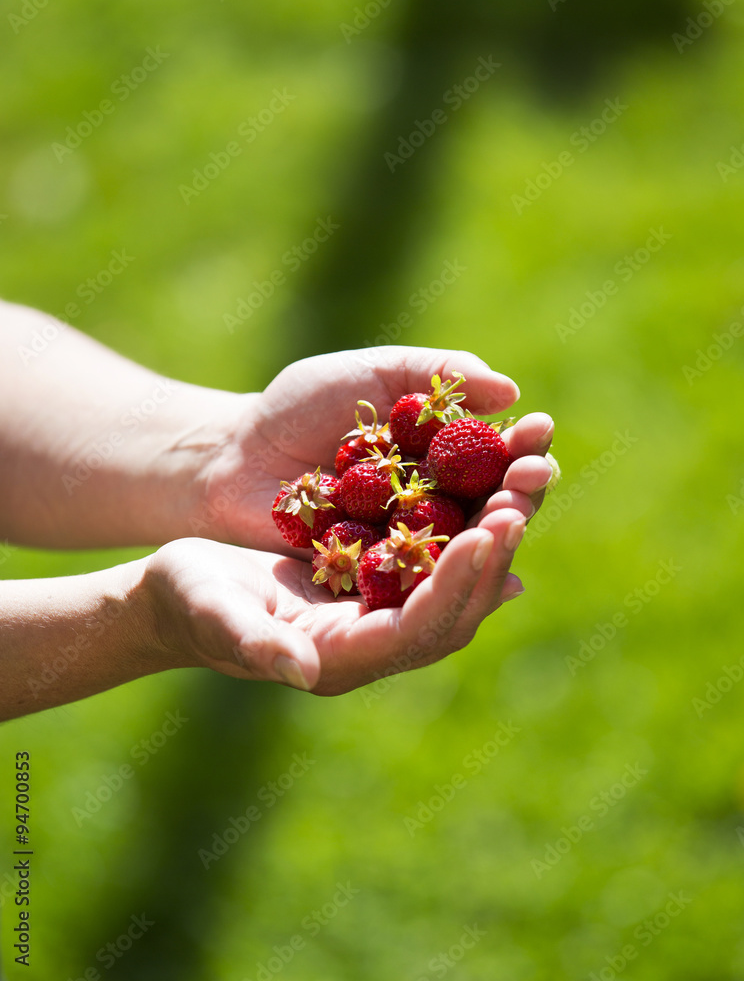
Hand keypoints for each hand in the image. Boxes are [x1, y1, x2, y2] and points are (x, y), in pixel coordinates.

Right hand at [144, 508, 529, 695]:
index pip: (417, 628)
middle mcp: (375, 641)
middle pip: (456, 609)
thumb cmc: (188, 601)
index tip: (485, 532)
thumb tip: (304, 672)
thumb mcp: (212, 613)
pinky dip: (472, 528)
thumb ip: (253, 644)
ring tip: (523, 480)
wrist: (185, 594)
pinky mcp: (381, 585)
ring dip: (495, 536)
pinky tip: (497, 492)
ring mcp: (383, 615)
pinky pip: (441, 562)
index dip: (455, 585)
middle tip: (523, 497)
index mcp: (341, 656)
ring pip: (459, 584)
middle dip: (493, 556)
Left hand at [197, 347, 554, 553]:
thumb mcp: (370, 374)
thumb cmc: (298, 408)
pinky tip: (476, 570)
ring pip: (462, 546)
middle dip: (518, 490)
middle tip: (531, 478)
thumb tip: (510, 390)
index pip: (497, 454)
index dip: (522, 444)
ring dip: (492, 532)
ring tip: (510, 515)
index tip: (539, 429)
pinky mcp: (374, 579)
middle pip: (492, 504)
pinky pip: (415, 580)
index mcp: (439, 455)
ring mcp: (405, 544)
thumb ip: (435, 374)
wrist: (230, 457)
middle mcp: (433, 503)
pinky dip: (445, 575)